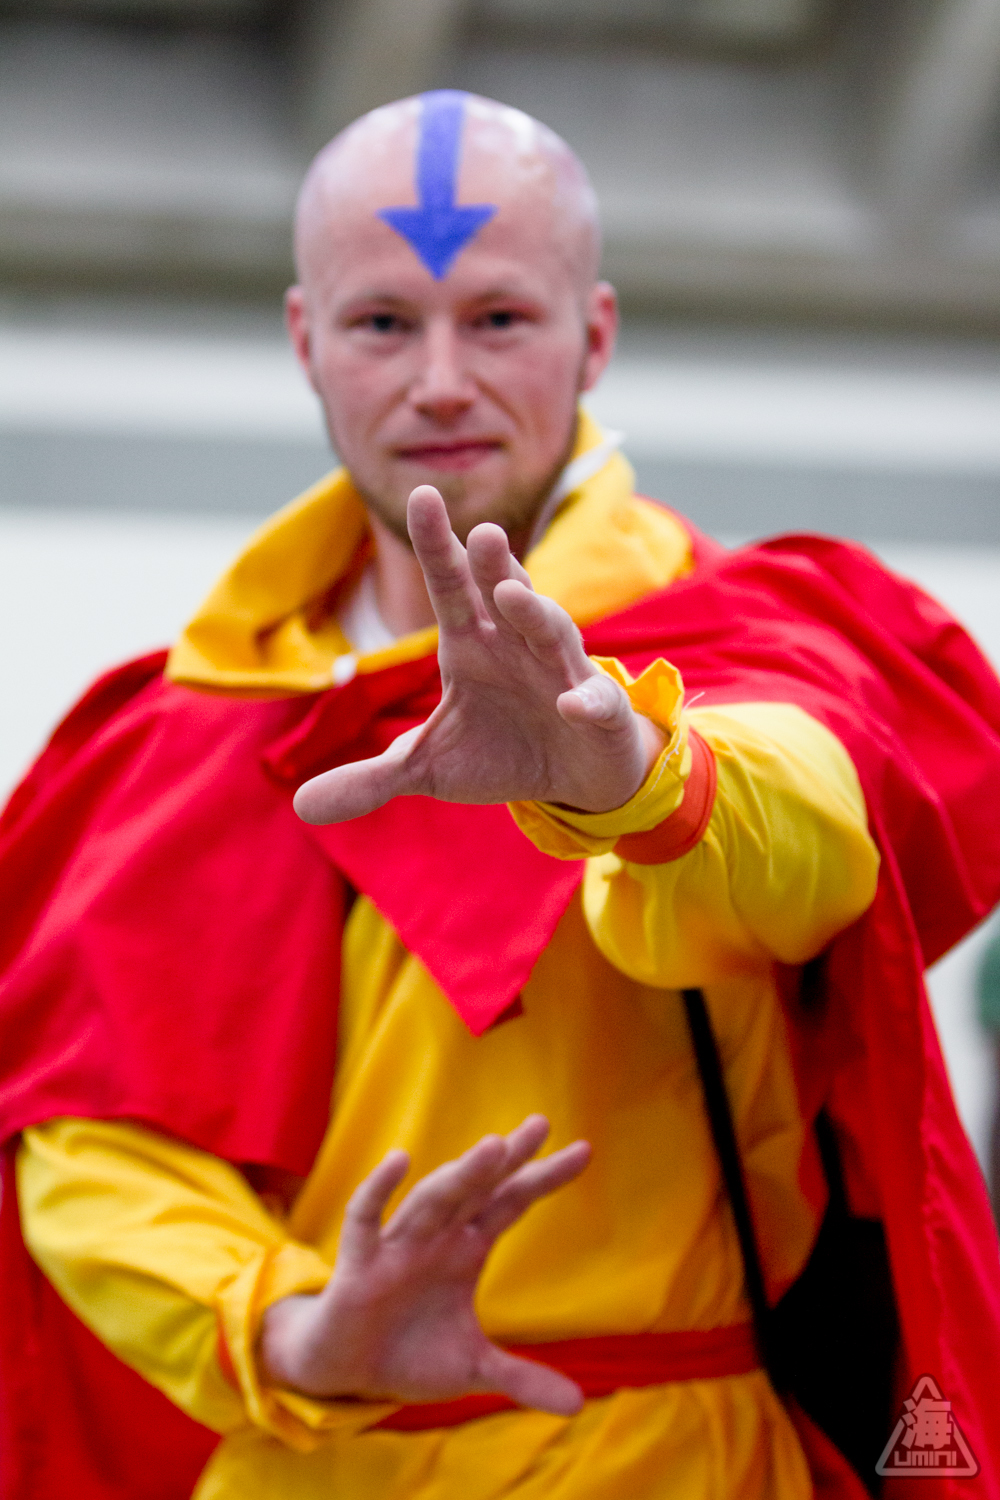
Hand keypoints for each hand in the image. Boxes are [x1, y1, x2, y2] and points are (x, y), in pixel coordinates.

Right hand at [257, 1116, 590, 1412]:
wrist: (346, 1373)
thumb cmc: (410, 1353)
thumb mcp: (474, 1367)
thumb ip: (523, 1378)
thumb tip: (579, 1405)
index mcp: (467, 1249)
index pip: (511, 1203)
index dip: (543, 1178)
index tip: (583, 1150)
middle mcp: (438, 1237)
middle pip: (478, 1188)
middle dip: (507, 1159)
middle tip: (540, 1124)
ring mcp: (399, 1246)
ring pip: (433, 1200)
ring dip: (461, 1174)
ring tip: (492, 1147)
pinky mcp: (358, 1265)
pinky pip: (365, 1220)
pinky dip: (379, 1191)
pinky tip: (398, 1161)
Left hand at [293, 486, 665, 824]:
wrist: (576, 780)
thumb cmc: (502, 751)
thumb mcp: (429, 767)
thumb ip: (371, 778)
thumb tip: (301, 807)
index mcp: (472, 645)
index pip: (450, 587)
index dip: (436, 545)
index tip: (421, 495)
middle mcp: (518, 644)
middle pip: (503, 594)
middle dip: (493, 565)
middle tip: (480, 532)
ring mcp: (562, 673)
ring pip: (552, 632)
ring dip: (536, 613)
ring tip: (512, 595)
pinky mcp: (599, 712)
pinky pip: (594, 701)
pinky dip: (587, 701)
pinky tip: (572, 704)